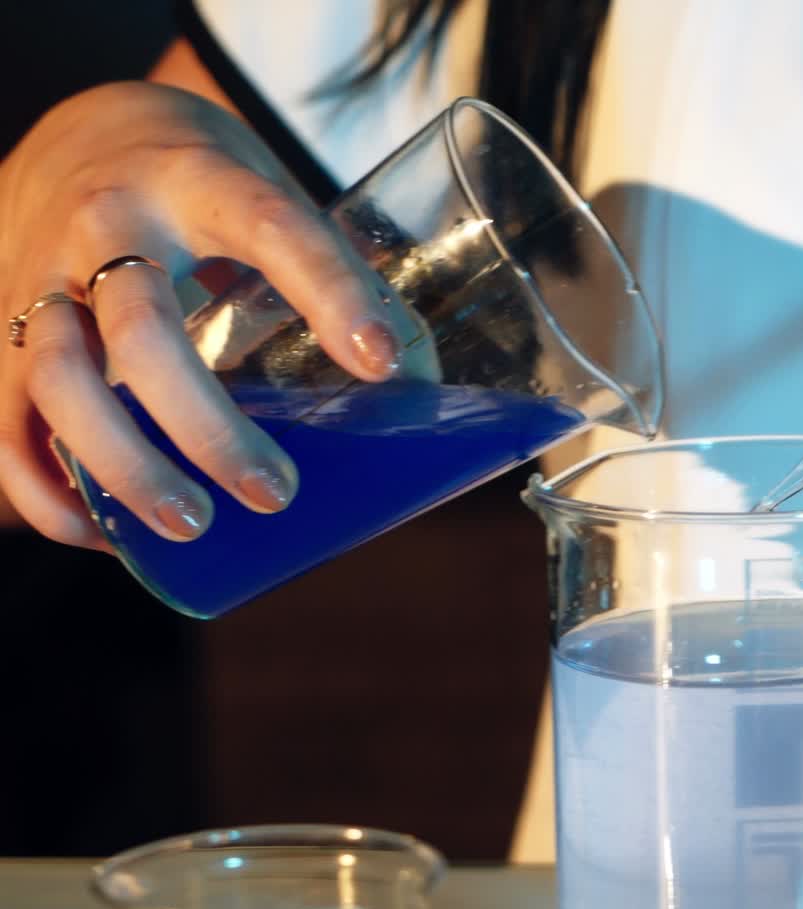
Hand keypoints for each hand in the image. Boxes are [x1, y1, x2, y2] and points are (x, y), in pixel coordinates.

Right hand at [0, 82, 403, 547]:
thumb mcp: (274, 203)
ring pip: (56, 376)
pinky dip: (49, 489)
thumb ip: (338, 285)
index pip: (271, 230)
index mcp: (201, 182)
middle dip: (208, 426)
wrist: (85, 135)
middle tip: (274, 493)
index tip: (381, 364)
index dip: (328, 294)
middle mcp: (107, 222)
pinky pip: (5, 422)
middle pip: (143, 329)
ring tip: (190, 526)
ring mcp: (41, 275)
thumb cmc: (206, 192)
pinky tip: (106, 535)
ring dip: (123, 465)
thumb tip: (417, 398)